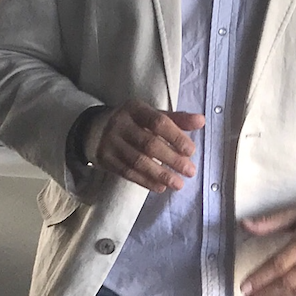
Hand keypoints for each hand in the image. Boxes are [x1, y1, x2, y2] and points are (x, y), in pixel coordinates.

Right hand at [90, 100, 206, 192]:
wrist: (94, 129)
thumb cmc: (133, 122)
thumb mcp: (150, 114)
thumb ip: (176, 119)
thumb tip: (201, 120)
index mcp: (135, 109)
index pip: (158, 122)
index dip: (176, 136)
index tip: (191, 151)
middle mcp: (120, 124)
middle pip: (149, 144)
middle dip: (172, 159)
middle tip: (190, 171)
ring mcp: (110, 142)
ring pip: (138, 161)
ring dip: (161, 174)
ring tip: (179, 183)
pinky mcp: (105, 159)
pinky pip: (128, 172)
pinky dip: (146, 181)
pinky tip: (161, 187)